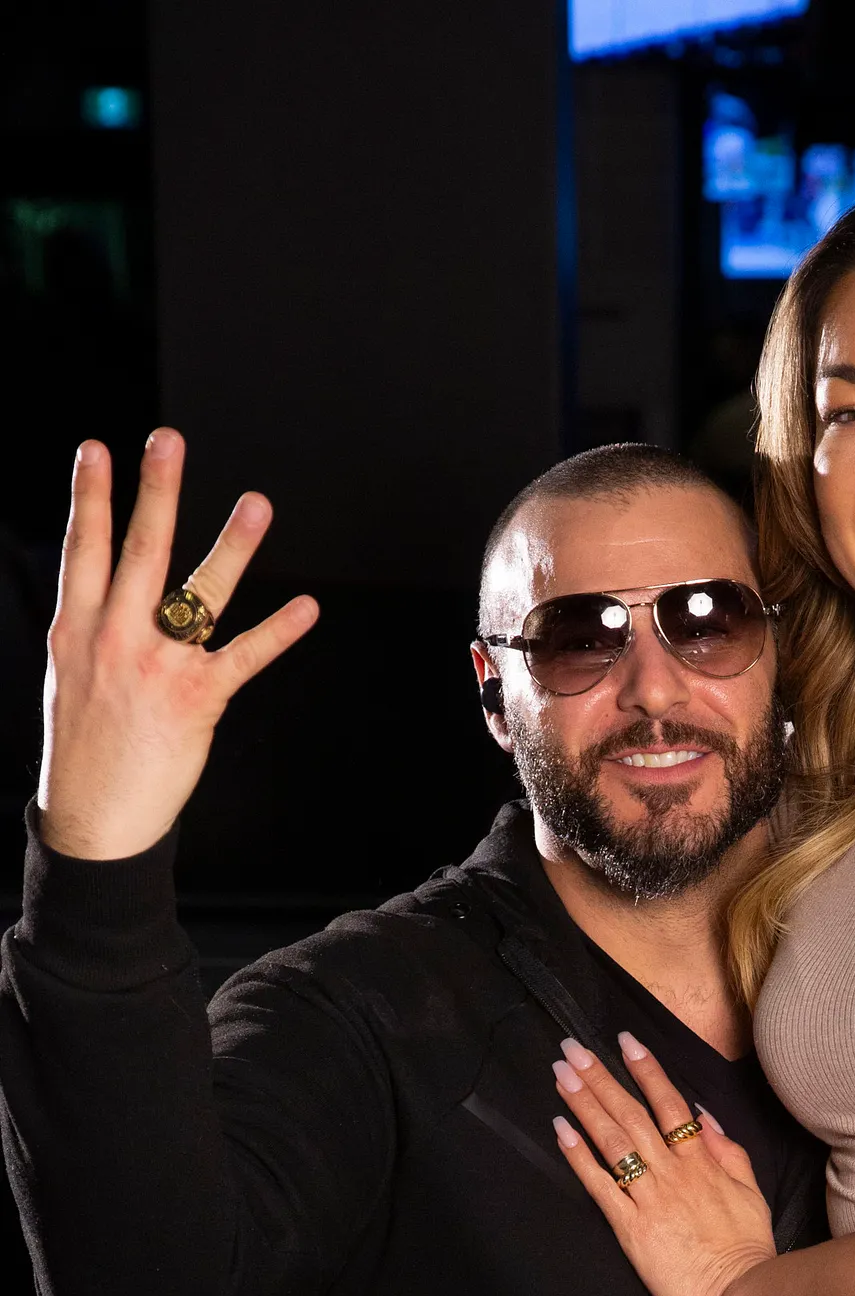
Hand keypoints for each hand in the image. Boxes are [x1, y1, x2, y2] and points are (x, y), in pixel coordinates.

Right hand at [39, 429, 317, 860]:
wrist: (94, 819)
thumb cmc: (86, 745)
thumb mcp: (70, 675)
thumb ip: (92, 624)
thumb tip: (103, 584)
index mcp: (76, 628)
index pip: (83, 549)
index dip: (90, 496)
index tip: (97, 449)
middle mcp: (113, 638)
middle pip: (137, 551)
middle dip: (154, 491)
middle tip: (168, 440)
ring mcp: (155, 668)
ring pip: (197, 592)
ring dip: (231, 546)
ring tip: (256, 505)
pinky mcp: (196, 701)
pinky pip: (243, 657)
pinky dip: (278, 632)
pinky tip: (307, 608)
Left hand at [550, 1033, 775, 1295]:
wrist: (735, 1293)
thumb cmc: (745, 1246)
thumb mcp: (749, 1191)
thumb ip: (727, 1150)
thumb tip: (703, 1115)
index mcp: (700, 1162)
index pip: (669, 1105)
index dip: (645, 1070)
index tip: (624, 1041)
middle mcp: (671, 1172)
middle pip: (631, 1114)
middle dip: (600, 1077)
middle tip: (572, 1048)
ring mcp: (648, 1198)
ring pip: (612, 1141)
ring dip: (584, 1104)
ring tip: (561, 1074)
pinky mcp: (630, 1227)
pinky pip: (600, 1185)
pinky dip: (579, 1156)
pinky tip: (560, 1129)